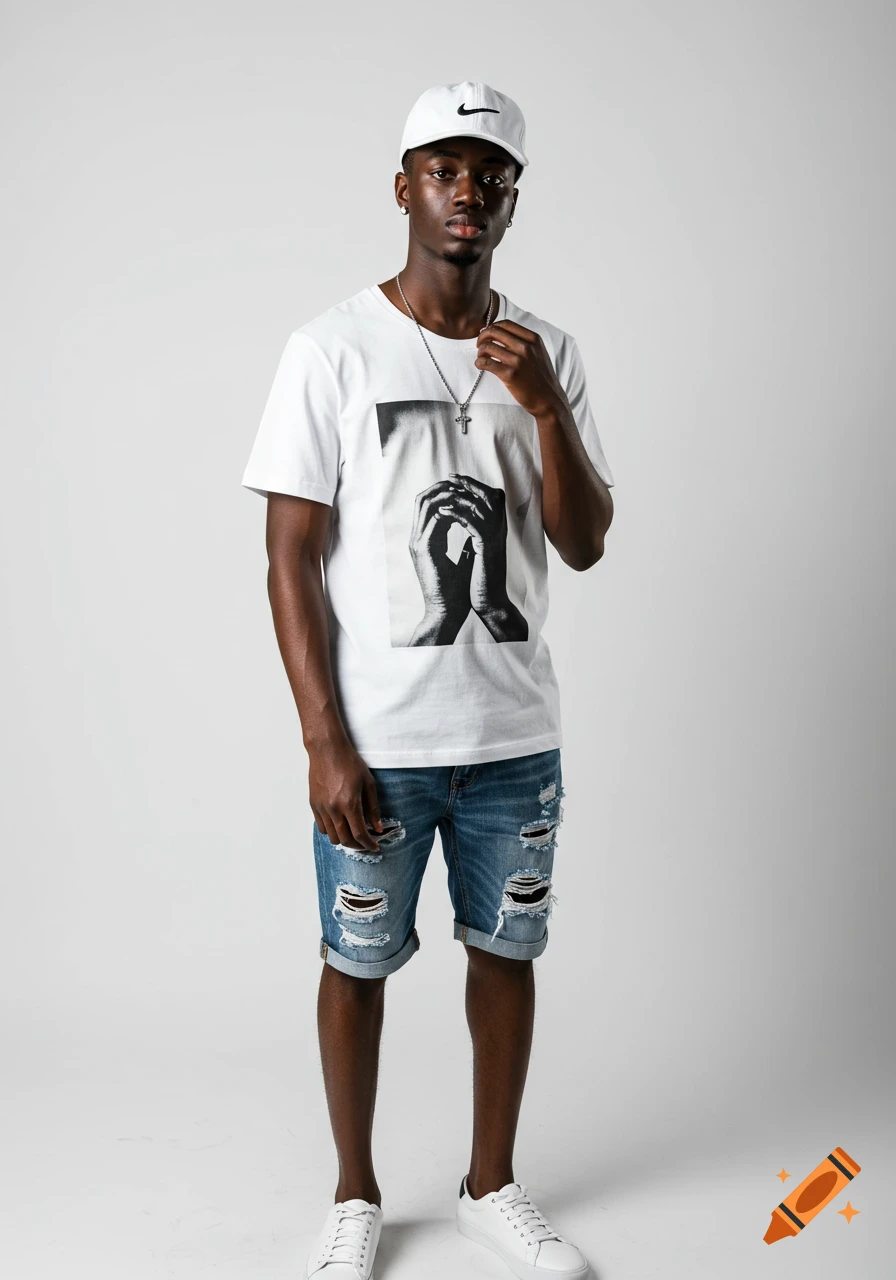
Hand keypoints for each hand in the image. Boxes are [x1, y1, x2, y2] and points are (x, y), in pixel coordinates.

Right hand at [309, 737, 382, 852]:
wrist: (327, 750)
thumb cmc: (350, 763)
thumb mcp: (368, 783)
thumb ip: (373, 808)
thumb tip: (378, 828)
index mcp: (349, 804)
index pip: (360, 834)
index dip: (369, 844)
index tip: (375, 847)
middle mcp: (334, 809)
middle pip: (345, 840)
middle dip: (358, 846)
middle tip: (366, 844)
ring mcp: (322, 808)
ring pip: (332, 837)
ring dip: (344, 840)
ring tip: (353, 835)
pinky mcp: (313, 805)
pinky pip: (322, 827)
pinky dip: (332, 831)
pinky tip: (340, 825)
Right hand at [408, 479, 474, 644]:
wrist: (446, 612)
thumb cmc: (455, 591)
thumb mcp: (461, 559)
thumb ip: (463, 542)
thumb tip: (476, 529)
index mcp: (425, 540)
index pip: (429, 506)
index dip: (445, 493)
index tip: (465, 489)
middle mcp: (417, 538)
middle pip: (422, 499)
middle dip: (443, 487)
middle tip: (463, 483)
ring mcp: (417, 543)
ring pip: (424, 504)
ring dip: (444, 493)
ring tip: (463, 491)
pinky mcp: (423, 549)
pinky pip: (432, 519)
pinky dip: (447, 509)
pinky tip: (463, 508)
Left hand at [443, 474, 527, 641]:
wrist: (490, 603)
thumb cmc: (482, 581)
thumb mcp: (479, 552)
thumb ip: (476, 535)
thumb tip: (464, 522)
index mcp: (498, 531)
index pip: (491, 497)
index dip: (475, 486)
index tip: (456, 480)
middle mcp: (500, 531)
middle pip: (489, 495)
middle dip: (468, 484)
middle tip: (450, 477)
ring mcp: (495, 539)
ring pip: (481, 506)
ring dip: (460, 496)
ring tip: (443, 492)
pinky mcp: (486, 549)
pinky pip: (472, 524)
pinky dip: (456, 514)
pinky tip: (442, 512)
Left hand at [475, 319, 567, 418]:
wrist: (548, 400)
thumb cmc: (541, 378)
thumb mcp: (539, 353)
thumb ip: (525, 342)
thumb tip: (502, 335)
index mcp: (533, 339)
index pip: (506, 324)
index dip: (492, 327)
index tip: (487, 335)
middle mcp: (526, 347)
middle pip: (495, 332)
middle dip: (482, 337)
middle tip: (479, 345)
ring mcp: (518, 361)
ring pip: (488, 347)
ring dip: (480, 351)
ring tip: (481, 357)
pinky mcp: (510, 375)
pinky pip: (486, 363)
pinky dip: (479, 362)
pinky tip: (480, 365)